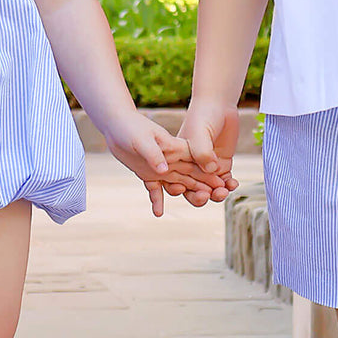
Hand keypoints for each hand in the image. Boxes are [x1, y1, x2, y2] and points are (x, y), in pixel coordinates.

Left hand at [103, 112, 233, 216]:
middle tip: (219, 195)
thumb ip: (154, 154)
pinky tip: (159, 213)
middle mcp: (169, 158)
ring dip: (189, 191)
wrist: (115, 123)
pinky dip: (157, 200)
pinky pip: (155, 189)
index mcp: (172, 147)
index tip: (222, 181)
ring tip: (200, 201)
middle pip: (190, 172)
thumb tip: (163, 171)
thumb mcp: (142, 140)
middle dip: (205, 183)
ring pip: (178, 181)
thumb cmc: (129, 127)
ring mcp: (159, 166)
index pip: (194, 160)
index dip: (209, 170)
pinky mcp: (147, 173)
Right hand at [173, 105, 241, 206]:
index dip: (180, 189)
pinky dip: (228, 185)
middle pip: (191, 189)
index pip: (174, 180)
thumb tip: (214, 170)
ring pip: (209, 189)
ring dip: (216, 193)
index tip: (188, 189)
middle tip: (208, 195)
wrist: (220, 105)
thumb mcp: (198, 134)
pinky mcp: (221, 164)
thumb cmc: (203, 116)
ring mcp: (207, 166)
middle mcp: (191, 165)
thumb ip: (202, 152)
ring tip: (224, 191)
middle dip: (199, 196)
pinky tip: (233, 183)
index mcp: (178, 159)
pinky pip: (224, 181)